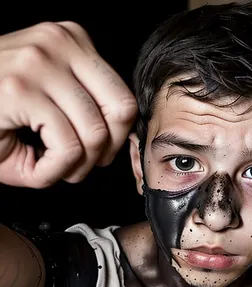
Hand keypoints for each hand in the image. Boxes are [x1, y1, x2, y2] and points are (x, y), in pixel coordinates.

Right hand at [0, 21, 136, 187]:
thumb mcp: (53, 100)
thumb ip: (91, 112)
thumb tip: (124, 136)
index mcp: (71, 42)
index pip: (124, 98)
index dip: (117, 135)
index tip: (96, 150)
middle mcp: (58, 43)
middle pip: (120, 112)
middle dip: (105, 150)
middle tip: (80, 163)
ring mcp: (38, 63)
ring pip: (95, 133)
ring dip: (79, 166)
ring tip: (56, 167)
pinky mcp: (20, 90)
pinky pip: (68, 148)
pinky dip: (56, 172)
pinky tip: (39, 168)